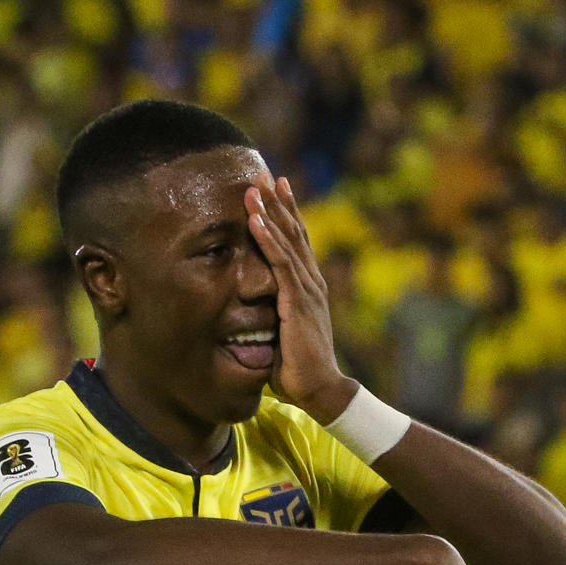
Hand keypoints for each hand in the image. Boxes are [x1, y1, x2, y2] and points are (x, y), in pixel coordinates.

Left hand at [245, 174, 357, 421]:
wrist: (319, 389)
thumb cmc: (298, 368)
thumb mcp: (280, 333)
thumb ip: (269, 315)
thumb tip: (246, 310)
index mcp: (309, 288)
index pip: (298, 243)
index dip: (288, 214)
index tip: (276, 188)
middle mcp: (311, 282)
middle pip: (295, 233)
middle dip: (279, 203)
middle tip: (265, 174)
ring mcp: (307, 290)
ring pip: (287, 242)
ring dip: (269, 214)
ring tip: (254, 188)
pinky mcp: (298, 302)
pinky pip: (280, 265)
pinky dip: (268, 241)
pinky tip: (255, 222)